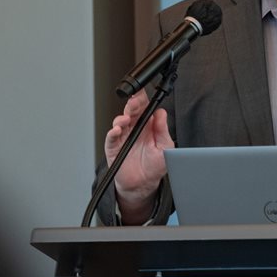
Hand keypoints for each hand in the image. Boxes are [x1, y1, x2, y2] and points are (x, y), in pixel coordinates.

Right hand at [104, 90, 174, 222]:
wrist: (143, 184)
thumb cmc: (155, 165)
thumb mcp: (165, 146)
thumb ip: (162, 130)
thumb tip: (161, 113)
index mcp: (147, 125)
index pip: (144, 107)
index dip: (142, 98)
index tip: (142, 92)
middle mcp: (134, 128)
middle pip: (131, 111)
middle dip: (132, 104)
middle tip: (134, 101)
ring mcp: (123, 137)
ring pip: (119, 122)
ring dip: (121, 118)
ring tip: (126, 119)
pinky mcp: (114, 148)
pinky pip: (111, 138)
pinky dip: (112, 133)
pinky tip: (117, 130)